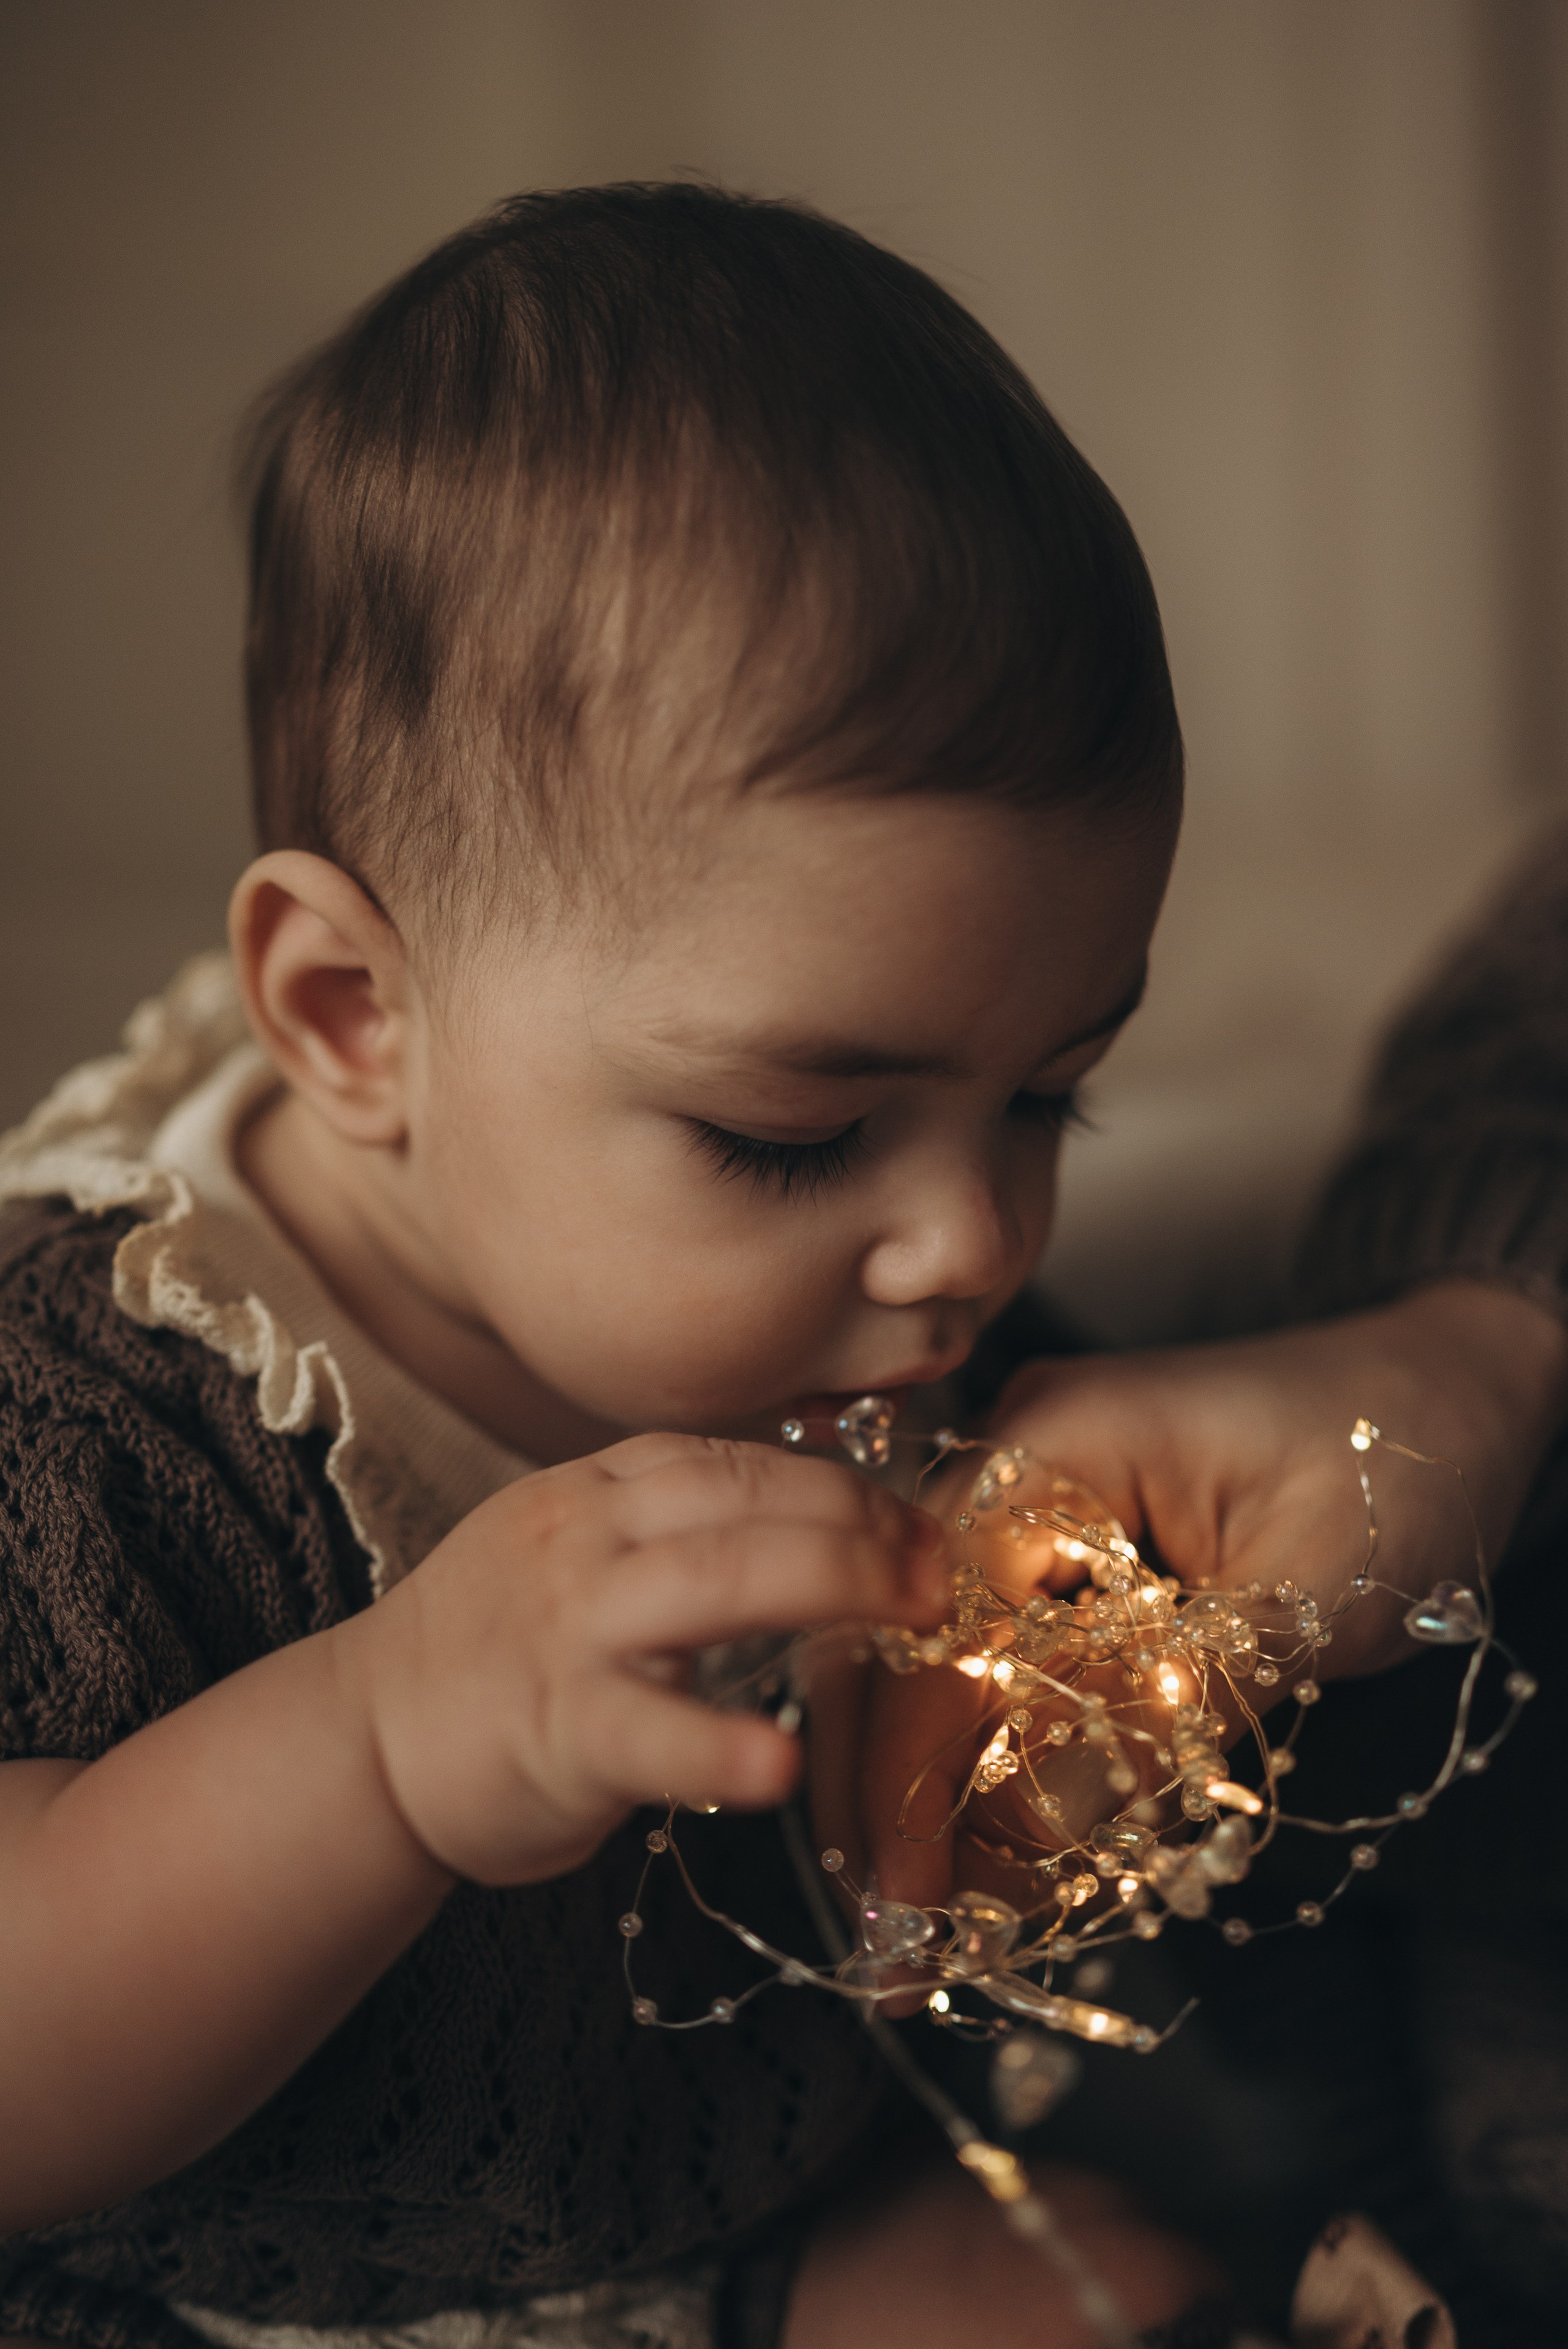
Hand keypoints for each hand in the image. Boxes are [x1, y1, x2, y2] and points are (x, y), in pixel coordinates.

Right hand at [338, 1432, 948, 1885]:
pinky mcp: (551, 1728)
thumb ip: (683, 1531)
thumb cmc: (502, 1650)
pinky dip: (716, 1747)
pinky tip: (780, 1765)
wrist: (368, 1739)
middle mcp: (586, 1537)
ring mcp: (567, 1628)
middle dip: (862, 1524)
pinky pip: (644, 1730)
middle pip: (744, 1500)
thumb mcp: (585, 1550)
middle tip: (940, 1570)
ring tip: (915, 1617)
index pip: (741, 1462)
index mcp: (601, 1492)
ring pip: (711, 1579)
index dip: (844, 1487)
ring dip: (830, 1586)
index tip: (920, 1525)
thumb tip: (824, 1527)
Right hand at [840, 1281, 1567, 1919]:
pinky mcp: (1063, 1554)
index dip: (907, 1760)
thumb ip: (1162, 1708)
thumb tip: (1023, 1836)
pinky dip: (987, 1762)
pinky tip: (981, 1862)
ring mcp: (1031, 1506)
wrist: (1456, 1392)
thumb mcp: (1301, 1598)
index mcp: (1058, 1437)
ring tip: (924, 1931)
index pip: (932, 1613)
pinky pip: (999, 1664)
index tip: (907, 1892)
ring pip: (932, 1661)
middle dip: (882, 1791)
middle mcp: (1015, 1460)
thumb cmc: (1399, 1465)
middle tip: (889, 1939)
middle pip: (897, 1635)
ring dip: (925, 1791)